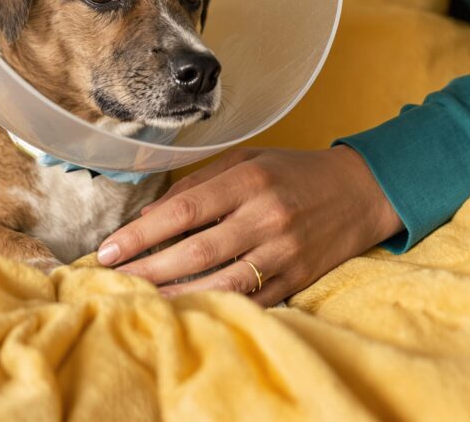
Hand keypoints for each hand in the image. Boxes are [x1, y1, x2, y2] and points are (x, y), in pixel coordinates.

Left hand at [96, 146, 402, 305]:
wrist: (361, 191)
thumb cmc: (292, 171)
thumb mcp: (246, 160)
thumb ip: (196, 184)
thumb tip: (148, 215)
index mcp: (248, 181)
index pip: (184, 209)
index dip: (141, 233)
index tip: (108, 248)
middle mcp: (266, 217)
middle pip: (195, 250)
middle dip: (146, 268)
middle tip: (110, 278)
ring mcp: (283, 253)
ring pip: (220, 282)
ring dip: (174, 295)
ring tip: (138, 299)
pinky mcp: (296, 279)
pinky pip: (250, 300)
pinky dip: (214, 307)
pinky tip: (183, 309)